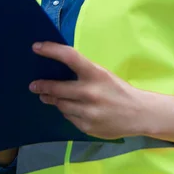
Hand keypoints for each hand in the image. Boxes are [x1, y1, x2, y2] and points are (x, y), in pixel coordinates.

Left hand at [29, 42, 143, 139]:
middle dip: (42, 86)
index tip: (37, 47)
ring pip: (60, 104)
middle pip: (57, 88)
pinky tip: (72, 108)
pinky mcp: (86, 126)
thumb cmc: (118, 89)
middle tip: (34, 85)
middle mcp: (90, 92)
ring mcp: (87, 111)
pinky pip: (69, 117)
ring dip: (54, 100)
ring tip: (48, 96)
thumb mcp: (103, 75)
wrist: (139, 114)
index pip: (70, 57)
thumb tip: (57, 70)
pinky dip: (67, 111)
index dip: (51, 50)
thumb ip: (83, 72)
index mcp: (96, 74)